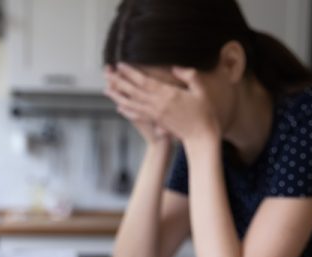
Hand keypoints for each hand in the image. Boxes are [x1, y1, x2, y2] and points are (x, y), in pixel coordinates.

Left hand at [104, 63, 220, 144]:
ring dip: (118, 96)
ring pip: (132, 103)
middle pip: (134, 91)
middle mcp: (158, 104)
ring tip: (106, 89)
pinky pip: (138, 115)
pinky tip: (119, 107)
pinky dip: (127, 111)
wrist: (201, 137)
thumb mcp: (201, 91)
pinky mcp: (156, 121)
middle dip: (119, 82)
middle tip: (106, 73)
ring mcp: (156, 114)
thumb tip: (175, 67)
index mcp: (168, 94)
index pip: (144, 81)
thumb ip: (189, 76)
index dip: (131, 73)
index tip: (120, 64)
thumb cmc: (205, 113)